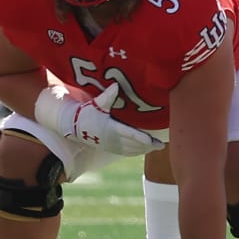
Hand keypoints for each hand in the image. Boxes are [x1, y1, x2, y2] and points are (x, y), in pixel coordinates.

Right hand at [34, 84, 163, 156]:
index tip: (153, 141)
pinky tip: (145, 150)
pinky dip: (137, 152)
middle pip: (134, 145)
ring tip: (157, 147)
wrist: (75, 126)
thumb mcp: (97, 103)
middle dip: (148, 145)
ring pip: (132, 150)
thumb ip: (108, 96)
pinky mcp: (110, 148)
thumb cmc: (88, 112)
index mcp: (112, 128)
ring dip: (144, 150)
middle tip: (162, 145)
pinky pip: (127, 153)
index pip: (131, 134)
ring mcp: (112, 145)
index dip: (143, 138)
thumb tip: (116, 85)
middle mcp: (113, 139)